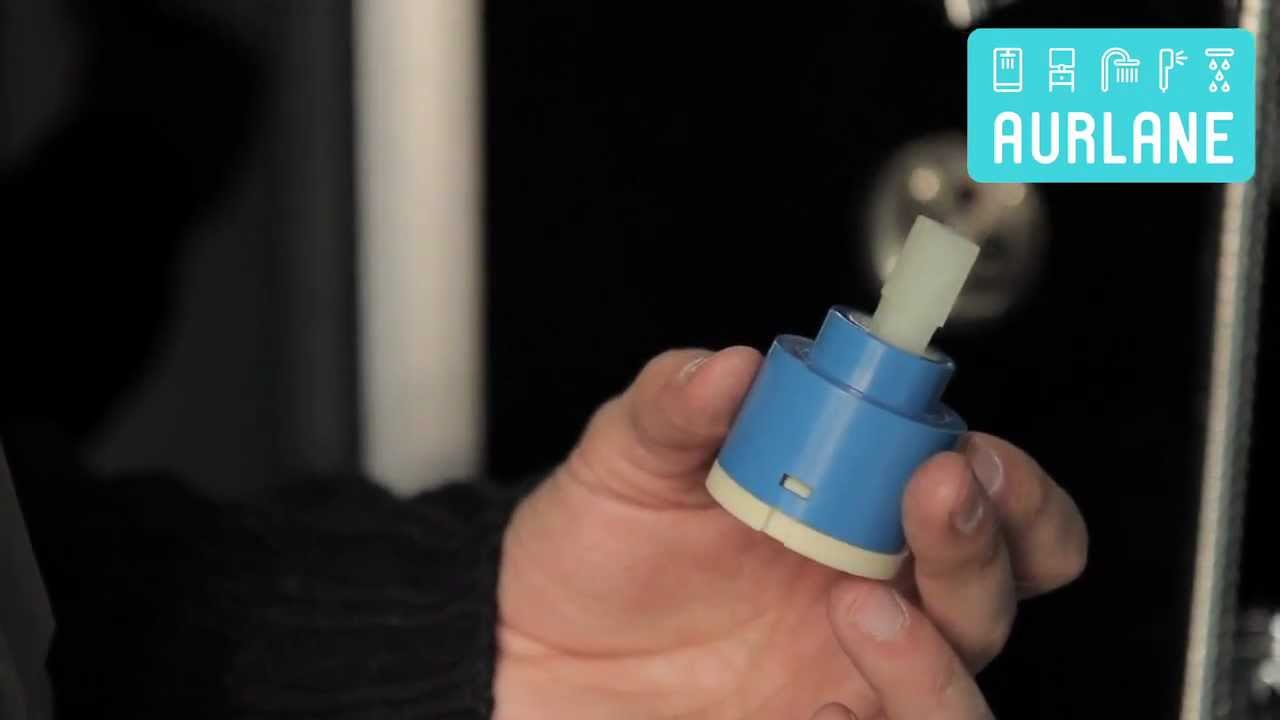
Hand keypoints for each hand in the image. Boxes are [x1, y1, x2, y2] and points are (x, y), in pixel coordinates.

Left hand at [495, 347, 1087, 718]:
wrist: (534, 649)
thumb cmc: (597, 547)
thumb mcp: (625, 459)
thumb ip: (673, 405)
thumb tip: (730, 366)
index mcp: (859, 510)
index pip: (986, 495)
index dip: (1006, 479)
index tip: (962, 452)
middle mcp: (880, 597)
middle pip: (1001, 589)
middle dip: (991, 547)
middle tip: (937, 498)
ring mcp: (854, 681)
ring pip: (963, 699)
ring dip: (936, 657)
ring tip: (858, 607)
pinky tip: (823, 708)